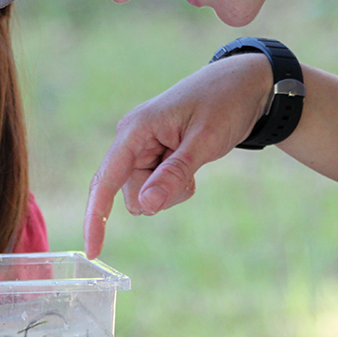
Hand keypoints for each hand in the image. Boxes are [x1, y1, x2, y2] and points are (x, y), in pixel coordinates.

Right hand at [84, 54, 271, 257]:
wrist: (244, 85)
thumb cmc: (224, 104)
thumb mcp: (204, 141)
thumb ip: (173, 175)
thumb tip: (145, 207)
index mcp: (134, 131)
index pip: (105, 181)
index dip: (96, 218)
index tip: (93, 251)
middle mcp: (130, 140)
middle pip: (129, 193)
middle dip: (159, 196)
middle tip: (192, 175)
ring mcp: (140, 147)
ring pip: (143, 194)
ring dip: (170, 191)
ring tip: (193, 162)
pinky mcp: (152, 154)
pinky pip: (154, 186)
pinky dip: (174, 186)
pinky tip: (191, 163)